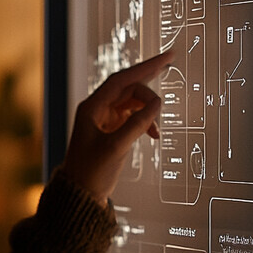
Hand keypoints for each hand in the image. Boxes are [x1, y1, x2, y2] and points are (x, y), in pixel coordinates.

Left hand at [60, 50, 173, 205]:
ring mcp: (104, 119)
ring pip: (132, 103)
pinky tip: (153, 134)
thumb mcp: (116, 147)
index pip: (122, 79)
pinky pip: (132, 117)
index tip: (165, 58)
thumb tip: (157, 104)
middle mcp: (97, 109)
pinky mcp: (111, 130)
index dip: (145, 67)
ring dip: (148, 111)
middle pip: (129, 89)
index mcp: (93, 107)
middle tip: (171, 68)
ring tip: (157, 127)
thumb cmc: (91, 172)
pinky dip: (144, 121)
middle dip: (149, 89)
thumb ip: (138, 124)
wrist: (81, 193)